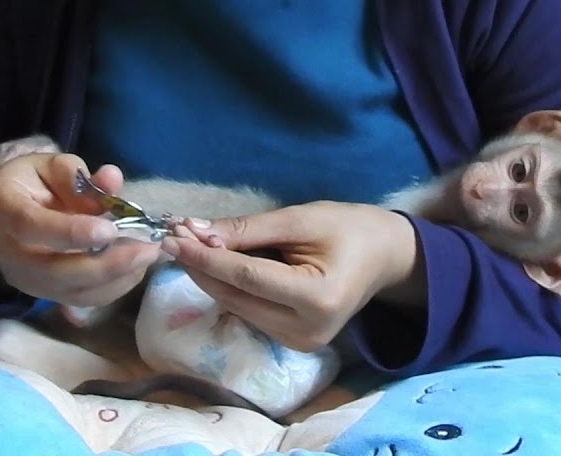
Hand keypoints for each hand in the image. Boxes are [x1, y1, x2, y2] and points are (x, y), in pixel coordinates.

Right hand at [0, 151, 161, 307]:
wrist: (5, 212)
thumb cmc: (29, 183)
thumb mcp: (49, 166)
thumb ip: (79, 175)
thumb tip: (112, 179)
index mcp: (1, 209)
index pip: (30, 226)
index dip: (70, 232)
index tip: (109, 230)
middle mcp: (7, 252)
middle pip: (54, 271)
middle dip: (106, 264)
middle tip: (146, 248)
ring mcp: (25, 279)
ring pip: (72, 291)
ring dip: (117, 278)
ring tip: (148, 255)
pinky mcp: (45, 294)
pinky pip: (82, 299)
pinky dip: (114, 287)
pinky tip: (136, 267)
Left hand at [159, 201, 420, 351]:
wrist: (386, 256)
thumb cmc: (350, 228)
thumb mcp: (301, 219)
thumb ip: (248, 230)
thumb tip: (196, 233)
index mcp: (317, 299)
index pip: (246, 277)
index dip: (205, 258)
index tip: (173, 236)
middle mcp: (307, 330)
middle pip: (236, 297)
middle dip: (200, 267)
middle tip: (173, 236)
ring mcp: (299, 342)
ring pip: (237, 307)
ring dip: (209, 277)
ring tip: (187, 245)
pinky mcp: (292, 341)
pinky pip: (249, 311)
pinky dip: (228, 286)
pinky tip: (211, 263)